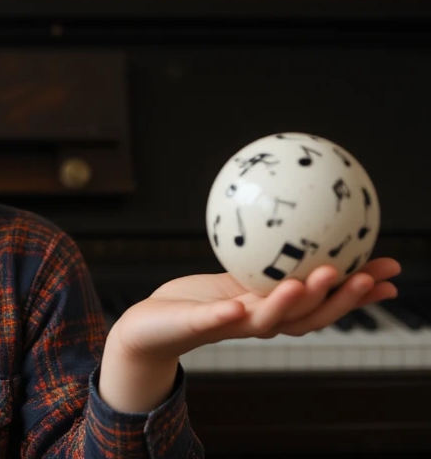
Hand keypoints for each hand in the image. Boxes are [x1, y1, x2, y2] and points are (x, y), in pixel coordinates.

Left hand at [108, 257, 400, 363]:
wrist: (153, 326)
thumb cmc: (197, 298)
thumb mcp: (237, 272)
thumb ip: (266, 255)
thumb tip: (295, 216)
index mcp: (273, 309)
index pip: (325, 304)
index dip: (358, 294)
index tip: (390, 278)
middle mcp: (258, 322)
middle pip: (307, 318)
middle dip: (338, 300)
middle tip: (362, 278)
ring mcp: (228, 326)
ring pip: (267, 321)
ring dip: (289, 304)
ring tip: (309, 282)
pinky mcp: (195, 327)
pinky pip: (210, 321)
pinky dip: (224, 315)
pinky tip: (235, 306)